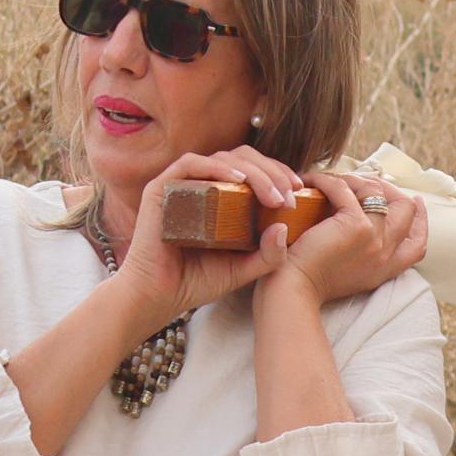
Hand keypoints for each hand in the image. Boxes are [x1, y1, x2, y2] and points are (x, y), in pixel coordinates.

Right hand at [112, 149, 300, 327]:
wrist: (156, 298)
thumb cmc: (196, 282)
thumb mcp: (243, 269)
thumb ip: (268, 255)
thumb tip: (285, 227)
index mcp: (220, 197)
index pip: (253, 171)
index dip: (278, 174)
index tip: (299, 193)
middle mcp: (202, 185)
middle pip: (243, 159)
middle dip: (273, 172)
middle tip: (291, 194)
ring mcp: (181, 184)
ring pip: (222, 158)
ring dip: (253, 171)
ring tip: (272, 193)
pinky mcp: (161, 188)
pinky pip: (190, 164)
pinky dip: (217, 168)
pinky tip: (239, 181)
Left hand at [278, 170, 428, 305]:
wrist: (294, 292)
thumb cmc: (310, 284)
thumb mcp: (350, 275)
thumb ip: (364, 254)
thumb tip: (366, 221)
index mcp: (385, 269)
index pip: (418, 243)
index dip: (421, 219)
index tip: (415, 201)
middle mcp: (385, 254)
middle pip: (406, 210)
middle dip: (390, 189)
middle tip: (366, 181)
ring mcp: (374, 238)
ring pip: (377, 191)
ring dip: (354, 179)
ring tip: (333, 181)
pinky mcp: (354, 225)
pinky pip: (344, 188)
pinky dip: (327, 180)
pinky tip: (311, 181)